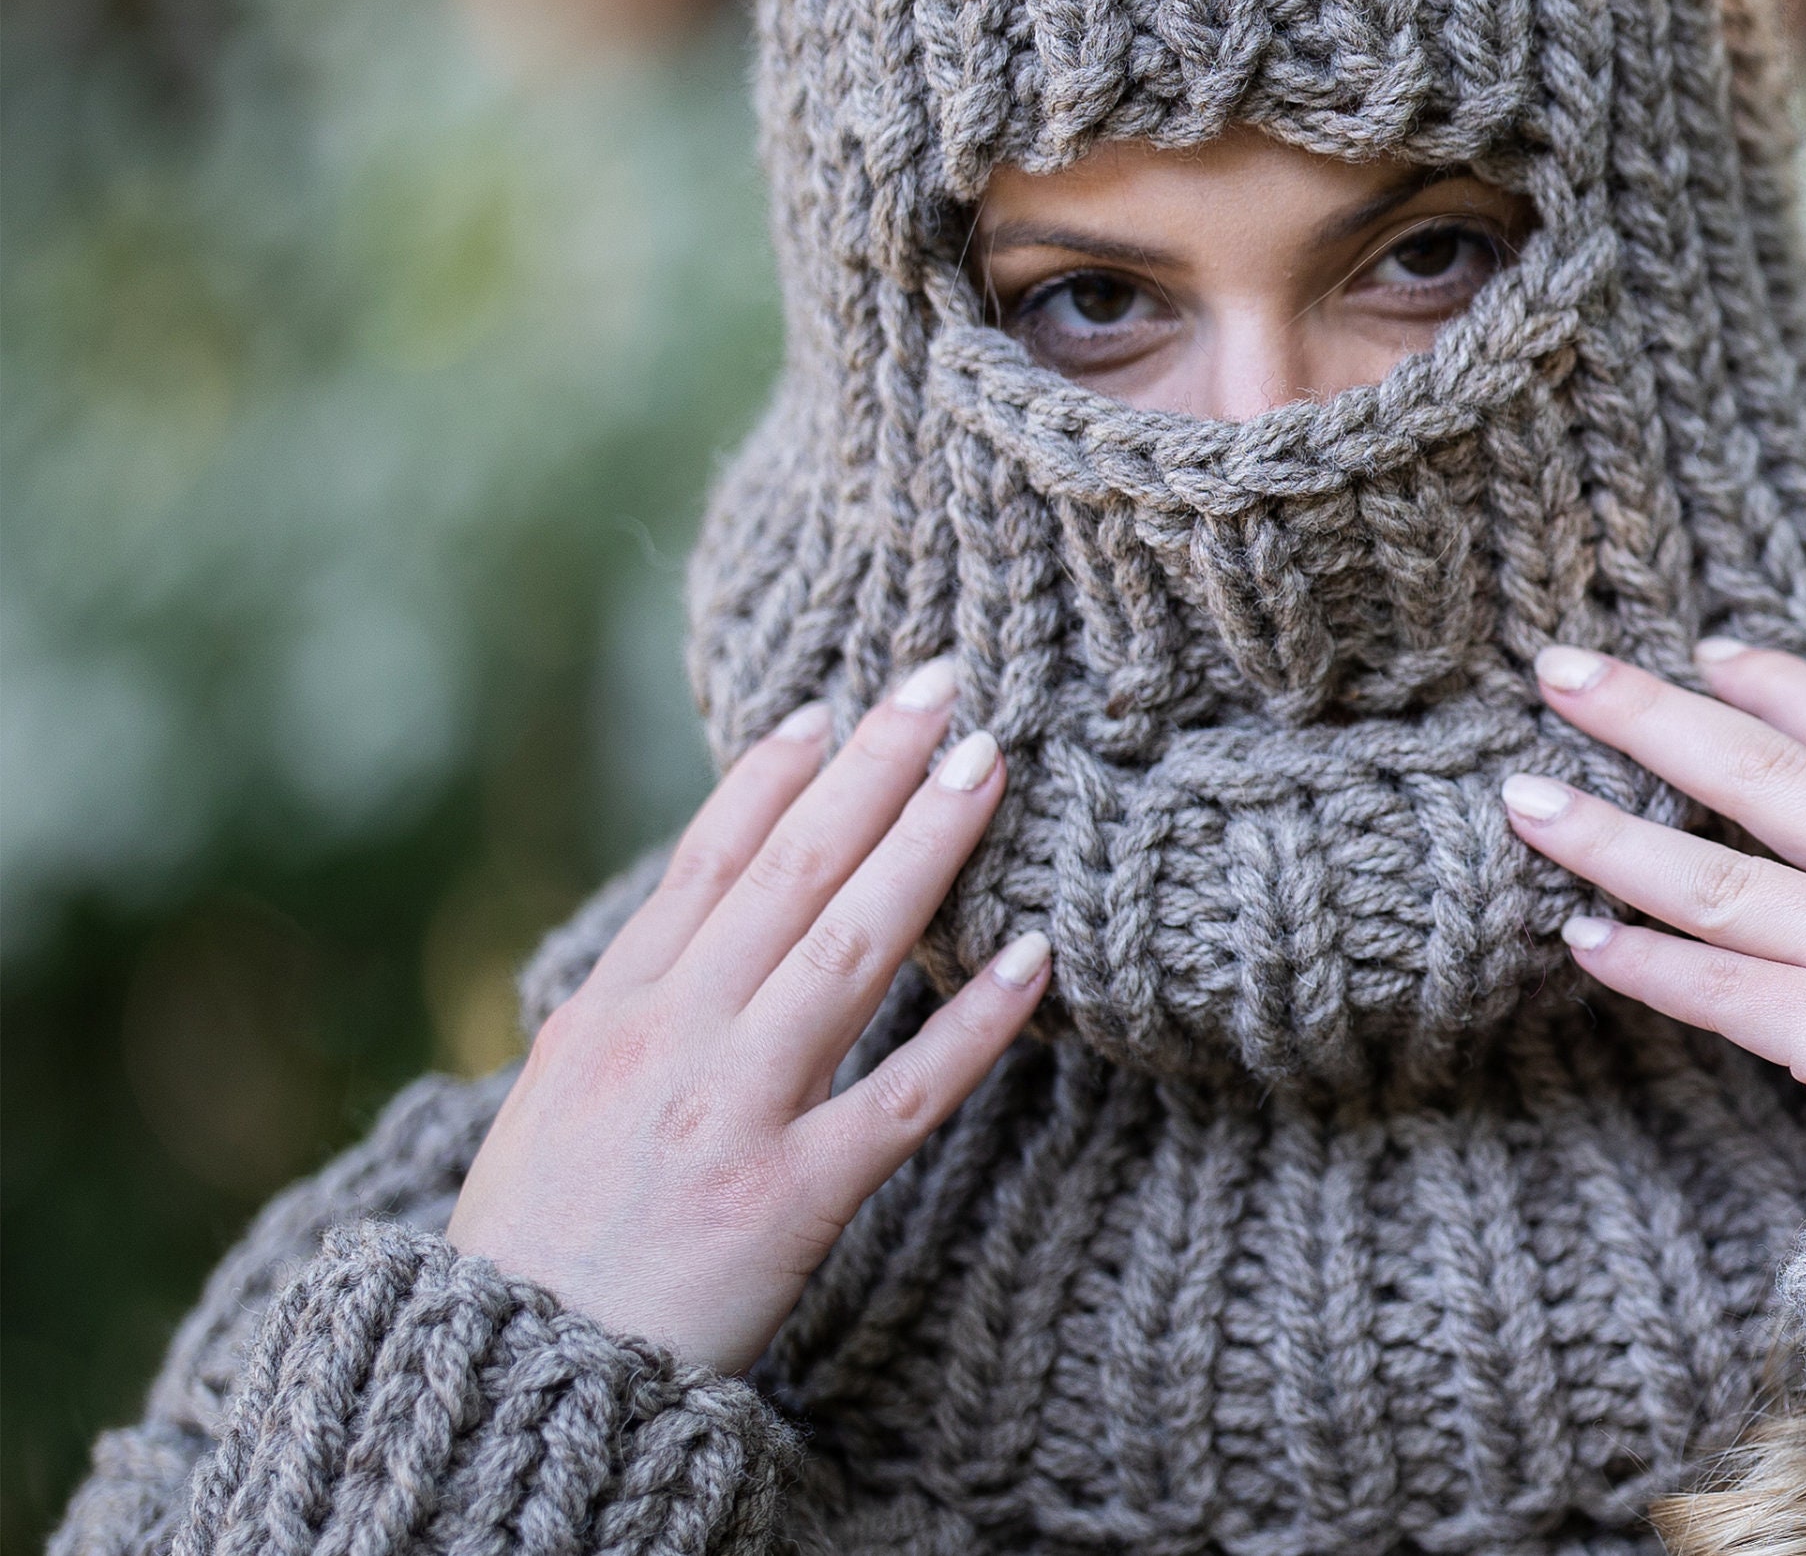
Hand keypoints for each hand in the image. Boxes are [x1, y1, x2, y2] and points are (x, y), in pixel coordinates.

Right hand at [446, 656, 1048, 1374]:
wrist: (508, 1382)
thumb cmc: (532, 1250)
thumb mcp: (550, 1102)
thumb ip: (620, 1011)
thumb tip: (683, 926)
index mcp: (609, 1012)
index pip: (707, 862)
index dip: (774, 778)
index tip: (832, 706)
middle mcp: (672, 1040)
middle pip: (791, 874)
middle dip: (873, 769)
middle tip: (945, 686)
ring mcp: (732, 1113)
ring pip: (850, 950)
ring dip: (927, 846)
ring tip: (989, 764)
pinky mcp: (791, 1198)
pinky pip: (904, 1096)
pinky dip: (975, 1025)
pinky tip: (1034, 960)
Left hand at [1505, 638, 1805, 1179]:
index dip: (1768, 683)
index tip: (1694, 652)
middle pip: (1765, 772)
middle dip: (1648, 714)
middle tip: (1559, 673)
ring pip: (1718, 879)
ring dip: (1605, 837)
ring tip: (1527, 805)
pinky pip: (1721, 988)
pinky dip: (1644, 962)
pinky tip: (1580, 939)